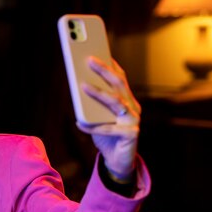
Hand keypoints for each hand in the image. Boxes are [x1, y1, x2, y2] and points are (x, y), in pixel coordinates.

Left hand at [76, 56, 140, 181]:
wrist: (117, 161)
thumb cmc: (106, 136)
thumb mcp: (97, 117)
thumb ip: (91, 104)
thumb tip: (78, 86)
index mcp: (127, 100)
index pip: (120, 78)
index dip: (110, 64)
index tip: (99, 50)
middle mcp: (133, 107)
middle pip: (119, 84)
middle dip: (104, 70)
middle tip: (89, 59)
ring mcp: (134, 120)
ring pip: (116, 102)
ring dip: (98, 93)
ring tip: (82, 86)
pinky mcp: (131, 134)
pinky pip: (109, 129)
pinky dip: (93, 127)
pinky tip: (79, 124)